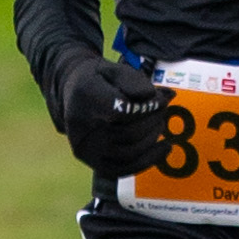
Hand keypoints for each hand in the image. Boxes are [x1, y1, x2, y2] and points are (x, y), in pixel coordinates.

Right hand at [60, 51, 171, 177]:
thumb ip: (136, 81)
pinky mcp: (92, 162)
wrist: (72, 92)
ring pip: (128, 153)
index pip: (122, 110)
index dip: (149, 107)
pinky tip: (165, 148)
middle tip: (163, 109)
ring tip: (160, 123)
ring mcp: (85, 148)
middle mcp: (80, 126)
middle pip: (128, 133)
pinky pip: (123, 170)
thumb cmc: (100, 79)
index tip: (162, 100)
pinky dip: (148, 160)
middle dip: (153, 121)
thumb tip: (163, 98)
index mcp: (86, 96)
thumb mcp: (114, 69)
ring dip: (152, 138)